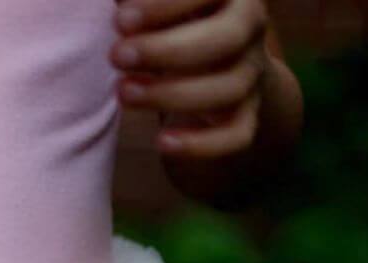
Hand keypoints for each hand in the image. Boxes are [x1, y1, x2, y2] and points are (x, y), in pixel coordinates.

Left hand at [112, 0, 273, 160]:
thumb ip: (139, 2)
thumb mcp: (158, 5)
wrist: (212, 61)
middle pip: (226, 38)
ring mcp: (250, 73)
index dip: (165, 5)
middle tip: (116, 56)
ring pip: (228, 89)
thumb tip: (117, 1)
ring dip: (172, 95)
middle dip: (167, 50)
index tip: (120, 19)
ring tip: (123, 92)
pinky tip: (161, 142)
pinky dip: (201, 143)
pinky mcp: (245, 114)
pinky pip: (236, 135)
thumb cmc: (171, 21)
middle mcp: (249, 27)